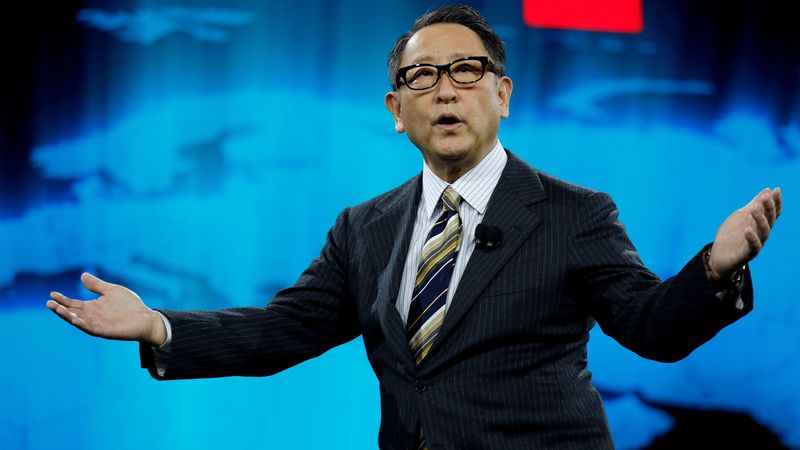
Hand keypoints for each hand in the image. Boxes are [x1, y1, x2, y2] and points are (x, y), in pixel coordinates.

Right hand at [46, 272, 165, 345]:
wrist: (145, 317)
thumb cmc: (129, 304)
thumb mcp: (111, 291)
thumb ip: (97, 285)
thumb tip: (82, 275)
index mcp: (92, 307)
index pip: (73, 304)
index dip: (63, 299)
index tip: (52, 294)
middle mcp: (92, 316)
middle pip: (72, 313)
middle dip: (60, 309)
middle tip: (49, 303)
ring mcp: (97, 324)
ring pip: (78, 321)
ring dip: (67, 316)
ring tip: (57, 309)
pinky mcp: (104, 331)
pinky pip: (90, 328)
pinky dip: (82, 324)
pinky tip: (75, 320)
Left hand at [708, 187, 781, 280]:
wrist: (719, 256)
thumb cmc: (732, 235)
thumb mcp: (741, 216)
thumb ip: (754, 204)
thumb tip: (767, 190)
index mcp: (760, 224)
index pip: (773, 213)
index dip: (776, 202)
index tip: (776, 189)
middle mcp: (761, 234)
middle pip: (769, 221)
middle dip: (768, 208)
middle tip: (765, 197)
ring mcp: (756, 245)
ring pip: (763, 232)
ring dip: (760, 220)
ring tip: (754, 208)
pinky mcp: (747, 255)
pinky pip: (753, 247)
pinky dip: (751, 238)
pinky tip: (747, 229)